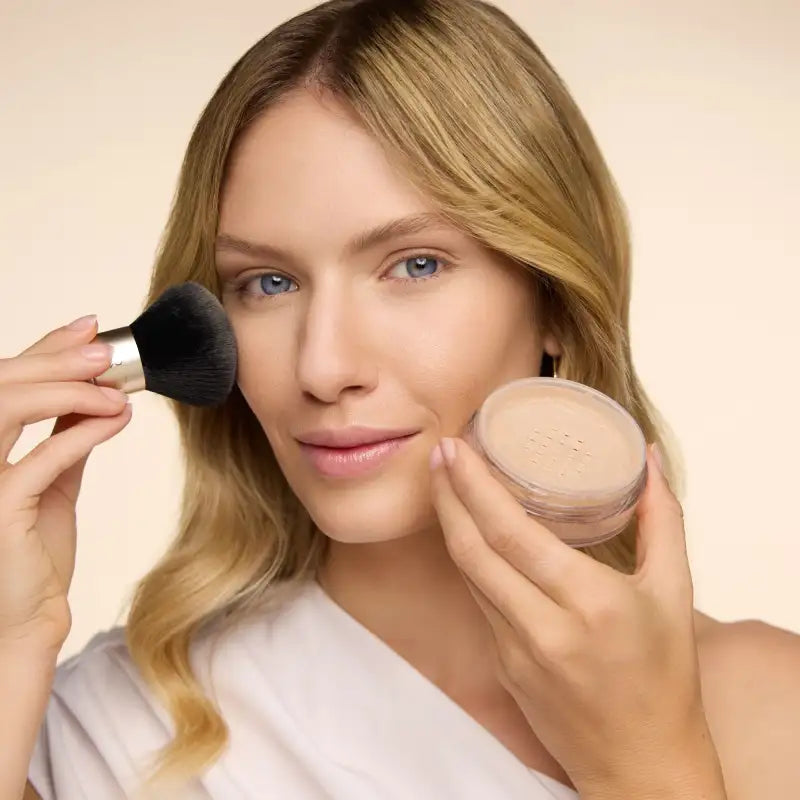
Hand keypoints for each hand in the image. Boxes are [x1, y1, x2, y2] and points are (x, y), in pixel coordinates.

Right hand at [0, 316, 130, 654]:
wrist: (31, 612)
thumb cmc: (37, 549)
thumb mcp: (53, 479)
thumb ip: (65, 436)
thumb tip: (95, 392)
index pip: (4, 382)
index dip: (44, 350)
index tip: (89, 329)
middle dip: (56, 359)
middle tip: (106, 351)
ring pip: (5, 409)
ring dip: (68, 390)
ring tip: (116, 389)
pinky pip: (40, 458)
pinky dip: (82, 432)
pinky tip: (117, 420)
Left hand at [429, 437, 726, 797]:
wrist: (642, 765)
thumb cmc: (665, 676)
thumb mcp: (675, 592)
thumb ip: (662, 518)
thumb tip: (647, 456)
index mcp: (591, 603)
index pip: (513, 533)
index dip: (475, 487)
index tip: (455, 448)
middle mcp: (545, 627)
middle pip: (475, 550)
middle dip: (448, 496)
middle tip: (437, 454)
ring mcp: (516, 652)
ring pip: (468, 575)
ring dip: (450, 525)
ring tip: (444, 483)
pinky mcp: (502, 667)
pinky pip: (477, 600)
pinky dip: (468, 560)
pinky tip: (466, 533)